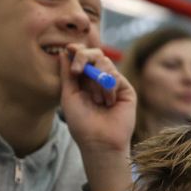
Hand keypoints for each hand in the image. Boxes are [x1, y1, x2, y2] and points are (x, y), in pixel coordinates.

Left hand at [59, 44, 135, 190]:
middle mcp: (99, 79)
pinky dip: (108, 88)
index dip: (77, 50)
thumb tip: (64, 51)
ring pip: (106, 62)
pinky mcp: (125, 89)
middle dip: (84, 57)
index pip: (82, 57)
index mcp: (84, 80)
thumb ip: (67, 74)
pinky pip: (115, 76)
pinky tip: (108, 103)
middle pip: (95, 53)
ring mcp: (113, 83)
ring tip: (97, 101)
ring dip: (96, 80)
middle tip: (76, 71)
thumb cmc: (82, 123)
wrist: (99, 141)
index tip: (69, 49)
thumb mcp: (69, 95)